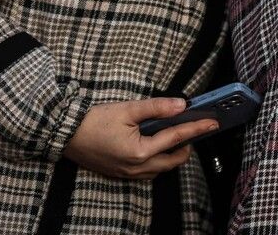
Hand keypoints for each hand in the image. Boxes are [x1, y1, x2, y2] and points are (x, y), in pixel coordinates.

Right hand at [61, 97, 216, 179]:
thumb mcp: (127, 109)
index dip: (197, 128)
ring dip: (173, 153)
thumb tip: (182, 105)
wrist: (64, 135)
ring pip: (162, 167)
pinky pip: (149, 171)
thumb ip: (157, 107)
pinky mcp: (121, 173)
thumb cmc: (93, 121)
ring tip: (177, 134)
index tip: (213, 122)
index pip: (176, 138)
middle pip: (174, 160)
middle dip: (187, 145)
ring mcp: (129, 173)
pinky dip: (159, 159)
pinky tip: (157, 145)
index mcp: (140, 152)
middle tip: (194, 128)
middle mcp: (137, 167)